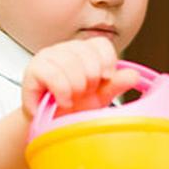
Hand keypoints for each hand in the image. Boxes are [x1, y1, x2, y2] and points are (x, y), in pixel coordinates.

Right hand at [21, 37, 138, 117]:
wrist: (50, 124)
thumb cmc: (75, 108)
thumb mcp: (100, 97)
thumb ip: (116, 84)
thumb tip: (134, 75)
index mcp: (86, 52)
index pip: (101, 44)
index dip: (107, 62)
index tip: (105, 80)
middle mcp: (67, 49)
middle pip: (87, 55)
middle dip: (91, 80)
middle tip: (84, 94)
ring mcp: (49, 56)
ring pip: (71, 64)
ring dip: (76, 88)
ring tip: (72, 99)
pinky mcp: (34, 68)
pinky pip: (54, 75)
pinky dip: (62, 92)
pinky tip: (62, 101)